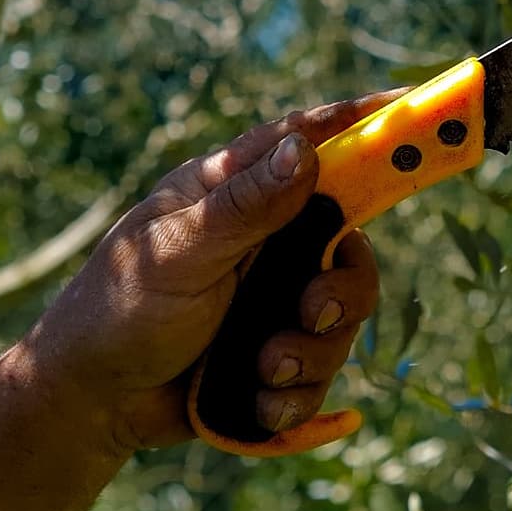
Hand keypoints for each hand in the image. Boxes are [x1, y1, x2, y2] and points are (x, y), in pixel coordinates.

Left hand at [22, 93, 392, 450]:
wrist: (93, 404)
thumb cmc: (117, 309)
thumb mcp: (178, 252)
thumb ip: (245, 206)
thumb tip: (306, 150)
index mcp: (237, 192)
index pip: (312, 140)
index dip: (368, 122)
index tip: (418, 106)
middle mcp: (268, 238)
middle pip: (352, 242)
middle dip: (341, 290)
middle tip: (310, 311)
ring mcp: (276, 295)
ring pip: (344, 312)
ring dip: (312, 349)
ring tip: (265, 366)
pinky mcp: (280, 349)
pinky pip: (324, 367)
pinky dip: (296, 391)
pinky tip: (257, 396)